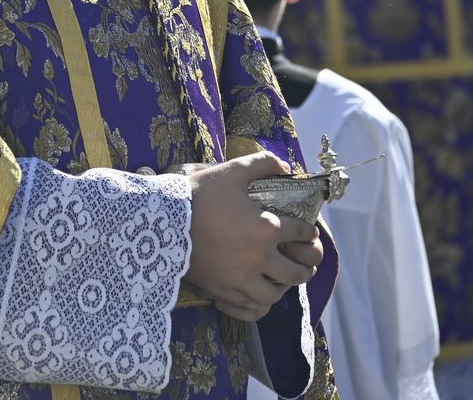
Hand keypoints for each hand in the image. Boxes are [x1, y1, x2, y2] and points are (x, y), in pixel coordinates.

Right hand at [185, 151, 318, 321]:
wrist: (164, 220)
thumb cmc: (200, 194)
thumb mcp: (232, 171)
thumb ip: (262, 163)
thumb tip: (285, 166)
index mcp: (267, 229)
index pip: (301, 234)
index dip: (308, 232)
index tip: (308, 232)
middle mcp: (259, 258)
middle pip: (295, 272)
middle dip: (306, 267)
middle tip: (306, 264)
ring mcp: (240, 279)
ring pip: (274, 295)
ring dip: (282, 288)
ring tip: (281, 281)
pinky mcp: (222, 291)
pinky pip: (249, 308)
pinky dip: (258, 305)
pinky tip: (257, 295)